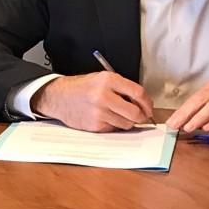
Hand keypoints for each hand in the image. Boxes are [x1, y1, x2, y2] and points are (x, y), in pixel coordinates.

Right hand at [31, 72, 153, 131]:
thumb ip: (121, 88)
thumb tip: (142, 103)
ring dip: (128, 122)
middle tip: (141, 116)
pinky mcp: (95, 125)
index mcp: (107, 80)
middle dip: (141, 116)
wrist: (59, 97)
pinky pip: (114, 128)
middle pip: (135, 112)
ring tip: (119, 115)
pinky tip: (106, 118)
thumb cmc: (81, 87)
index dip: (147, 102)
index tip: (149, 107)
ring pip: (127, 123)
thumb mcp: (101, 79)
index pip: (138, 93)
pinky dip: (114, 125)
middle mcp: (103, 95)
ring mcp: (99, 112)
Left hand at [166, 76, 208, 132]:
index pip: (195, 97)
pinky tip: (208, 127)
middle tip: (175, 126)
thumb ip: (208, 107)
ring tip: (189, 128)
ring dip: (199, 117)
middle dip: (185, 114)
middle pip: (201, 99)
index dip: (182, 110)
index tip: (171, 122)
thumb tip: (186, 120)